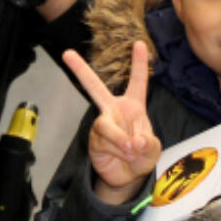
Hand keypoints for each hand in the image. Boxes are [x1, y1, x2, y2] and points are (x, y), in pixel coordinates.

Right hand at [63, 40, 160, 204]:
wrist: (127, 177)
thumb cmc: (141, 155)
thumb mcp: (153, 148)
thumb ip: (149, 142)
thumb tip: (135, 141)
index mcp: (133, 106)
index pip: (137, 82)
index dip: (138, 63)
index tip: (138, 43)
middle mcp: (114, 110)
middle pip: (94, 87)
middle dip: (80, 70)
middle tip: (66, 53)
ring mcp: (102, 124)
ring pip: (106, 125)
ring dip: (120, 139)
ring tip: (131, 151)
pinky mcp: (94, 140)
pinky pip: (104, 141)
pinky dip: (117, 149)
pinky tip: (123, 155)